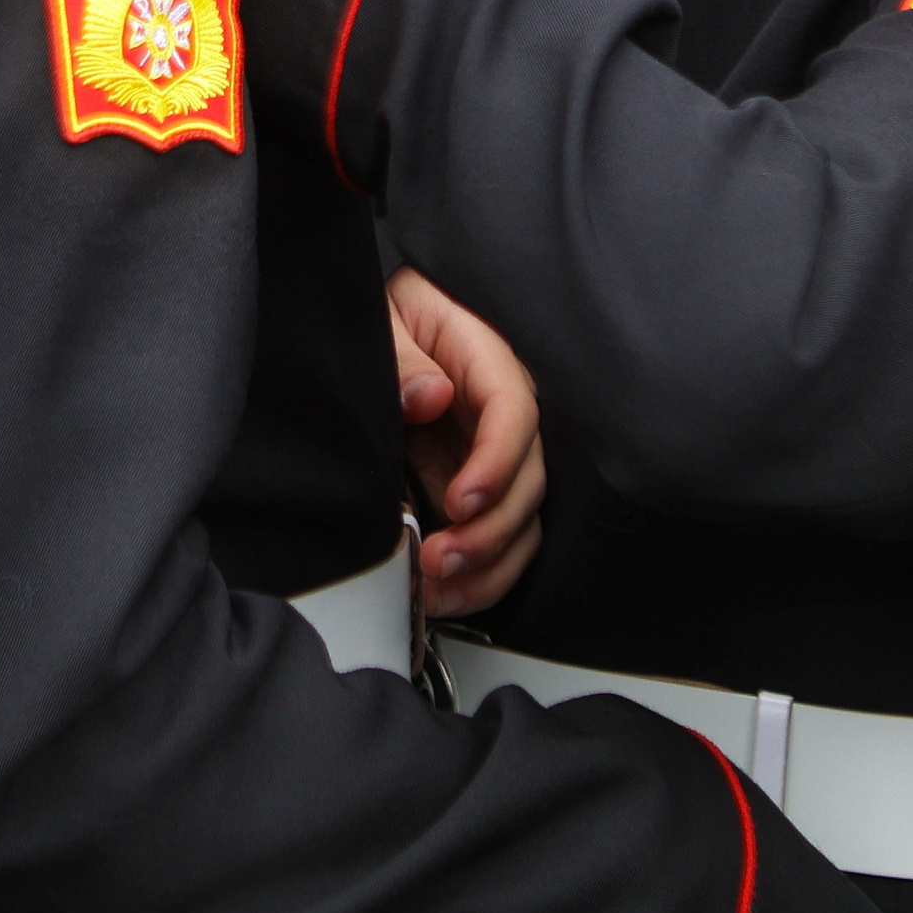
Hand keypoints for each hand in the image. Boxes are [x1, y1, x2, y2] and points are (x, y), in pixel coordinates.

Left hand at [388, 265, 544, 617]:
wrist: (386, 328)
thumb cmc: (391, 317)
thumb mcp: (384, 318)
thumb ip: (401, 355)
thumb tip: (431, 396)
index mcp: (484, 360)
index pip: (514, 411)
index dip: (496, 462)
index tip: (460, 502)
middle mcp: (500, 414)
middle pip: (528, 479)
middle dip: (490, 531)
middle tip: (438, 560)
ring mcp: (491, 456)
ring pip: (522, 521)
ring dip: (488, 565)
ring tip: (437, 590)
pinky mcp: (473, 489)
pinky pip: (498, 539)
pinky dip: (480, 576)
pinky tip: (445, 595)